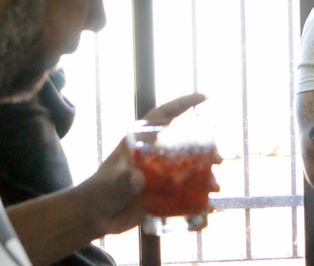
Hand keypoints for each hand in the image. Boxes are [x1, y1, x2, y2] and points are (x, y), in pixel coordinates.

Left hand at [76, 93, 210, 234]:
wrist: (94, 217)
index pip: (163, 116)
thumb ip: (123, 179)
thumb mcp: (110, 183)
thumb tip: (140, 178)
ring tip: (215, 188)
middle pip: (185, 145)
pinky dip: (199, 203)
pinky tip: (208, 210)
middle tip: (218, 160)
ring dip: (206, 178)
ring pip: (190, 172)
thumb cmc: (99, 191)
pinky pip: (186, 197)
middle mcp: (155, 155)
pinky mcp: (164, 195)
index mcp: (141, 142)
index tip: (205, 97)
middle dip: (206, 151)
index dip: (183, 104)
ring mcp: (161, 175)